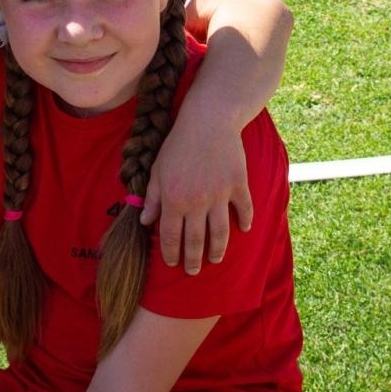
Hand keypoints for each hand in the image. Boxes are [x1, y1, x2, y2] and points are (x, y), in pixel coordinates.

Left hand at [140, 122, 252, 273]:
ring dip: (218, 250)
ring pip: (220, 233)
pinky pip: (244, 209)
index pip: (171, 237)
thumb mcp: (158, 170)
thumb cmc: (178, 144)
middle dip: (193, 260)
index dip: (170, 254)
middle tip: (193, 271)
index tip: (172, 263)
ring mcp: (220, 195)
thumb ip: (152, 198)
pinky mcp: (238, 185)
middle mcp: (197, 202)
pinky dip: (245, 222)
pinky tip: (243, 230)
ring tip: (215, 259)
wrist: (208, 120)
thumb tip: (145, 221)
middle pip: (196, 241)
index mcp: (174, 199)